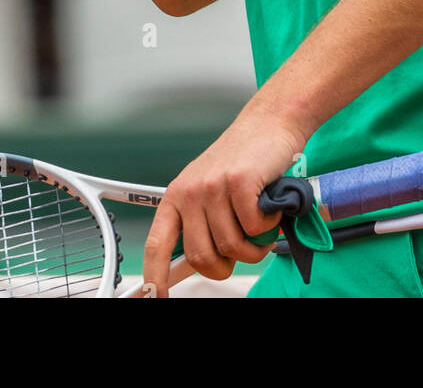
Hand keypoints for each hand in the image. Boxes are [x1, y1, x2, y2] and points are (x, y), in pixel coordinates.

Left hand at [141, 108, 306, 296]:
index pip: (156, 245)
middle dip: (226, 265)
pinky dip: (267, 226)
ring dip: (254, 247)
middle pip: (201, 256)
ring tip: (260, 227)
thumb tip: (187, 269)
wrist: (268, 123)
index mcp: (177, 196)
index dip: (154, 278)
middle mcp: (190, 191)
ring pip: (231, 246)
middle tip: (243, 251)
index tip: (155, 298)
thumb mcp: (209, 191)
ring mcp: (214, 186)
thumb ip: (198, 225)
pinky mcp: (239, 182)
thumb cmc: (242, 160)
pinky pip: (253, 229)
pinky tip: (267, 207)